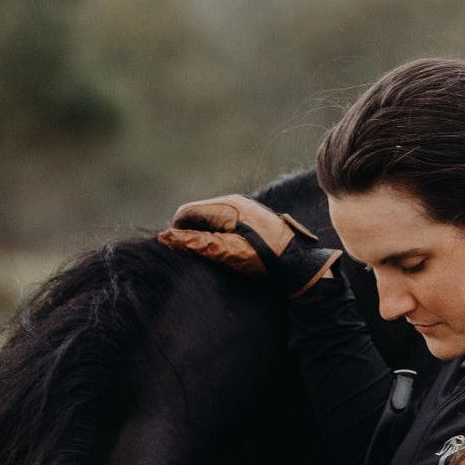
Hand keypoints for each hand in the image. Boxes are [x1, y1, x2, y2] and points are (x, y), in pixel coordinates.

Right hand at [157, 194, 339, 296]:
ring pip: (210, 218)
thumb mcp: (227, 252)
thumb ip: (196, 243)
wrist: (299, 263)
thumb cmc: (264, 258)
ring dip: (203, 235)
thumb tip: (165, 237)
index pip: (186, 212)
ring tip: (209, 258)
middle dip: (189, 233)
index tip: (177, 252)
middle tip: (192, 258)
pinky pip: (223, 222)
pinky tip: (224, 252)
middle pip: (197, 213)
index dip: (176, 232)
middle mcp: (233, 201)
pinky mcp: (250, 217)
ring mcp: (242, 208)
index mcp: (225, 206)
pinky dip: (216, 235)